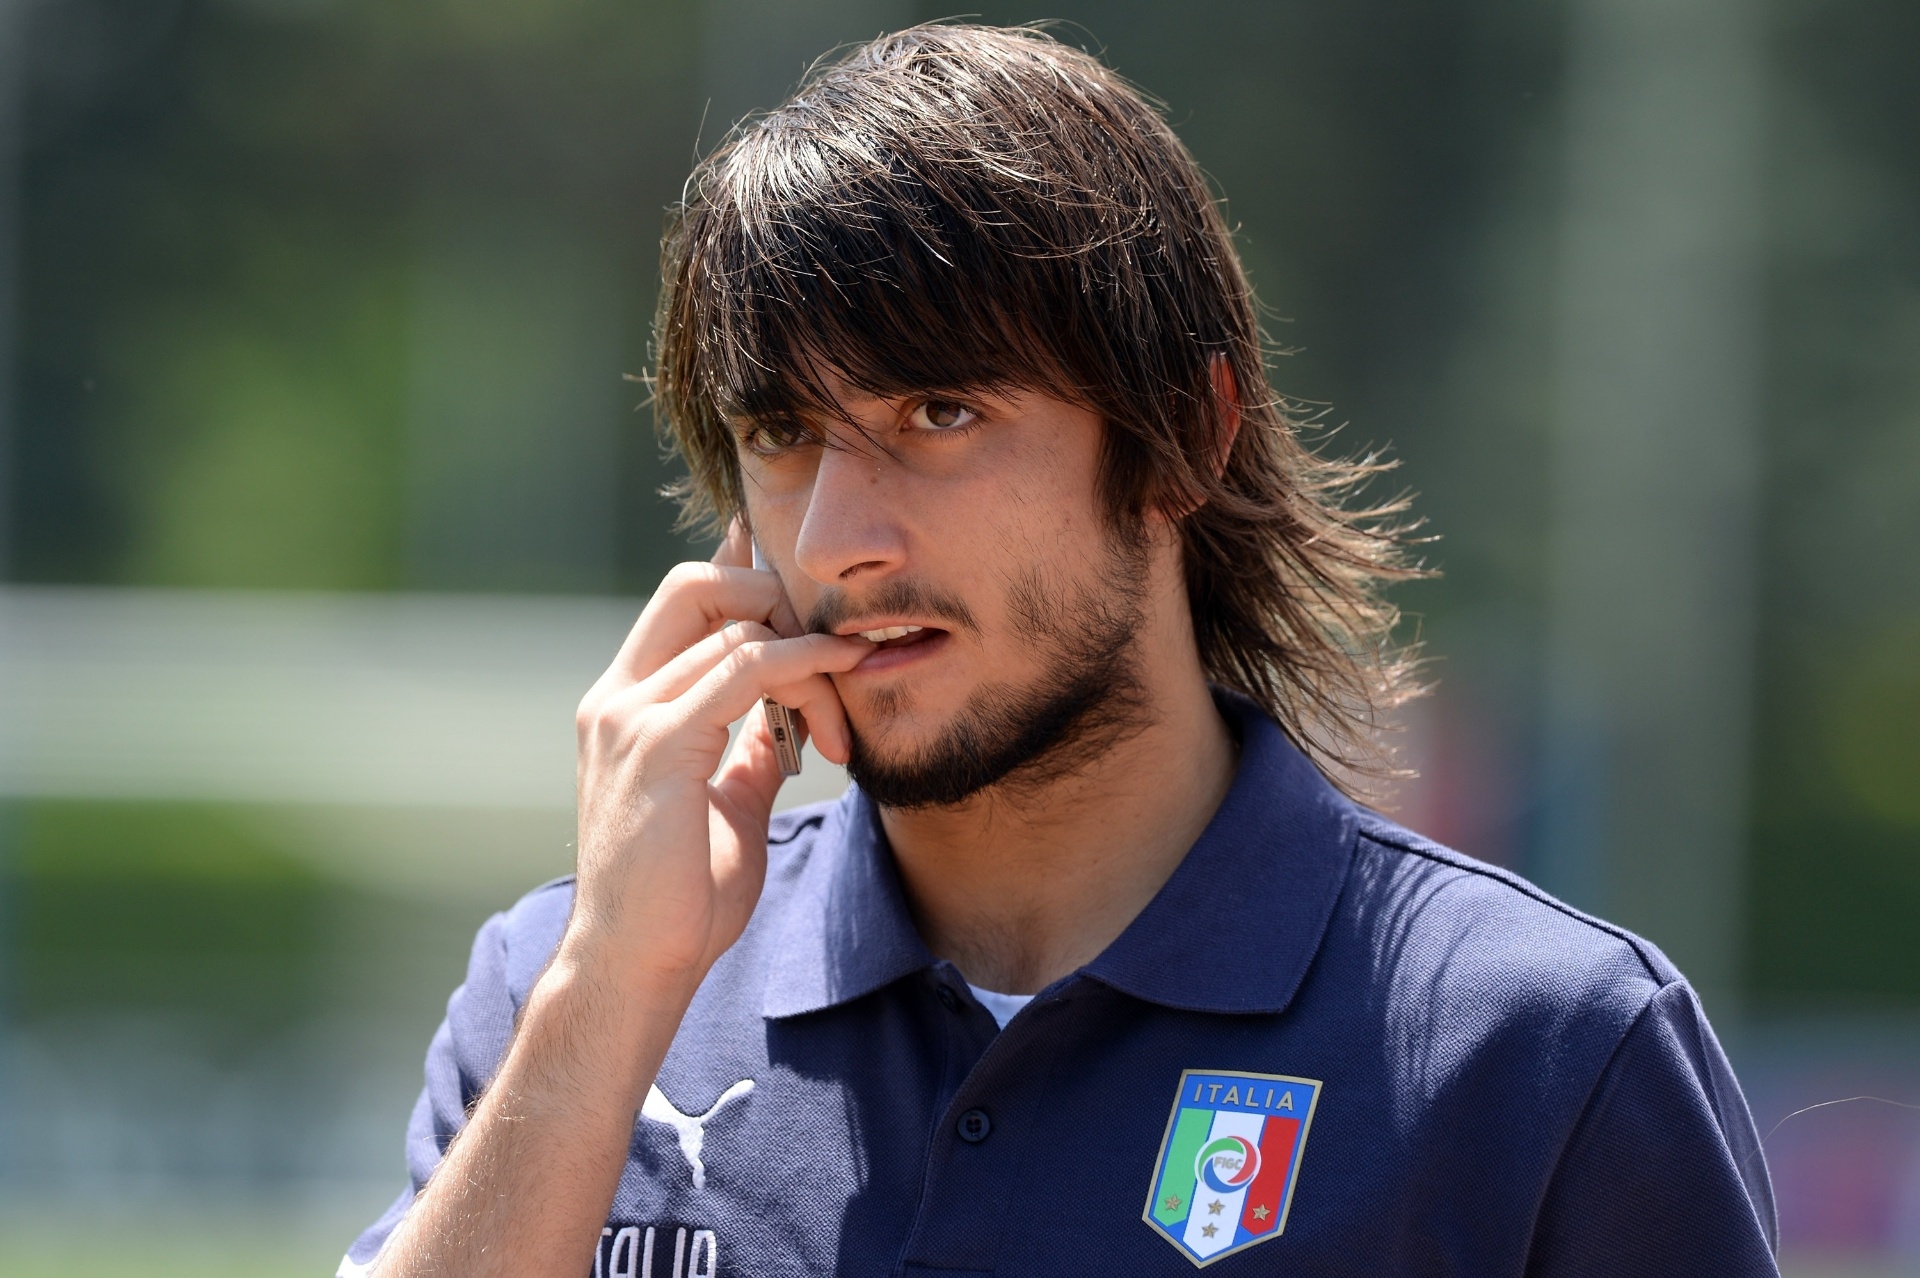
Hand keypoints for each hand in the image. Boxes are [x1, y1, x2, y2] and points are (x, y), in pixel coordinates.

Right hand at [566, 519, 868, 993]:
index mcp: (624, 706)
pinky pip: (747, 668)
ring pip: (737, 626)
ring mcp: (632, 715)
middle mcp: (618, 698)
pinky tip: (838, 683)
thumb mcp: (728, 807)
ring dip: (810, 659)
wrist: (636, 966)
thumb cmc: (680, 901)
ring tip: (840, 723)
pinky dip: (803, 664)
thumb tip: (785, 722)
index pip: (682, 603)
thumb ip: (749, 753)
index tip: (810, 603)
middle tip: (831, 662)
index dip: (745, 579)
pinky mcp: (659, 742)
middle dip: (776, 602)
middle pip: (699, 584)